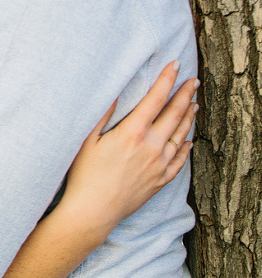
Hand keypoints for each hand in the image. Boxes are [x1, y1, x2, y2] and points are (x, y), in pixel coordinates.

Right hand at [58, 61, 197, 239]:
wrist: (94, 211)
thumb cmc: (84, 175)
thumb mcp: (86, 141)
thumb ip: (101, 115)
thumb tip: (114, 92)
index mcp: (132, 133)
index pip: (156, 99)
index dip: (167, 80)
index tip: (176, 67)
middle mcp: (152, 146)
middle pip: (174, 114)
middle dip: (185, 95)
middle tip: (193, 82)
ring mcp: (159, 164)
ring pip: (181, 135)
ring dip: (189, 117)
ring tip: (194, 104)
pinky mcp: (161, 180)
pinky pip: (180, 160)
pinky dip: (187, 147)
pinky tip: (189, 140)